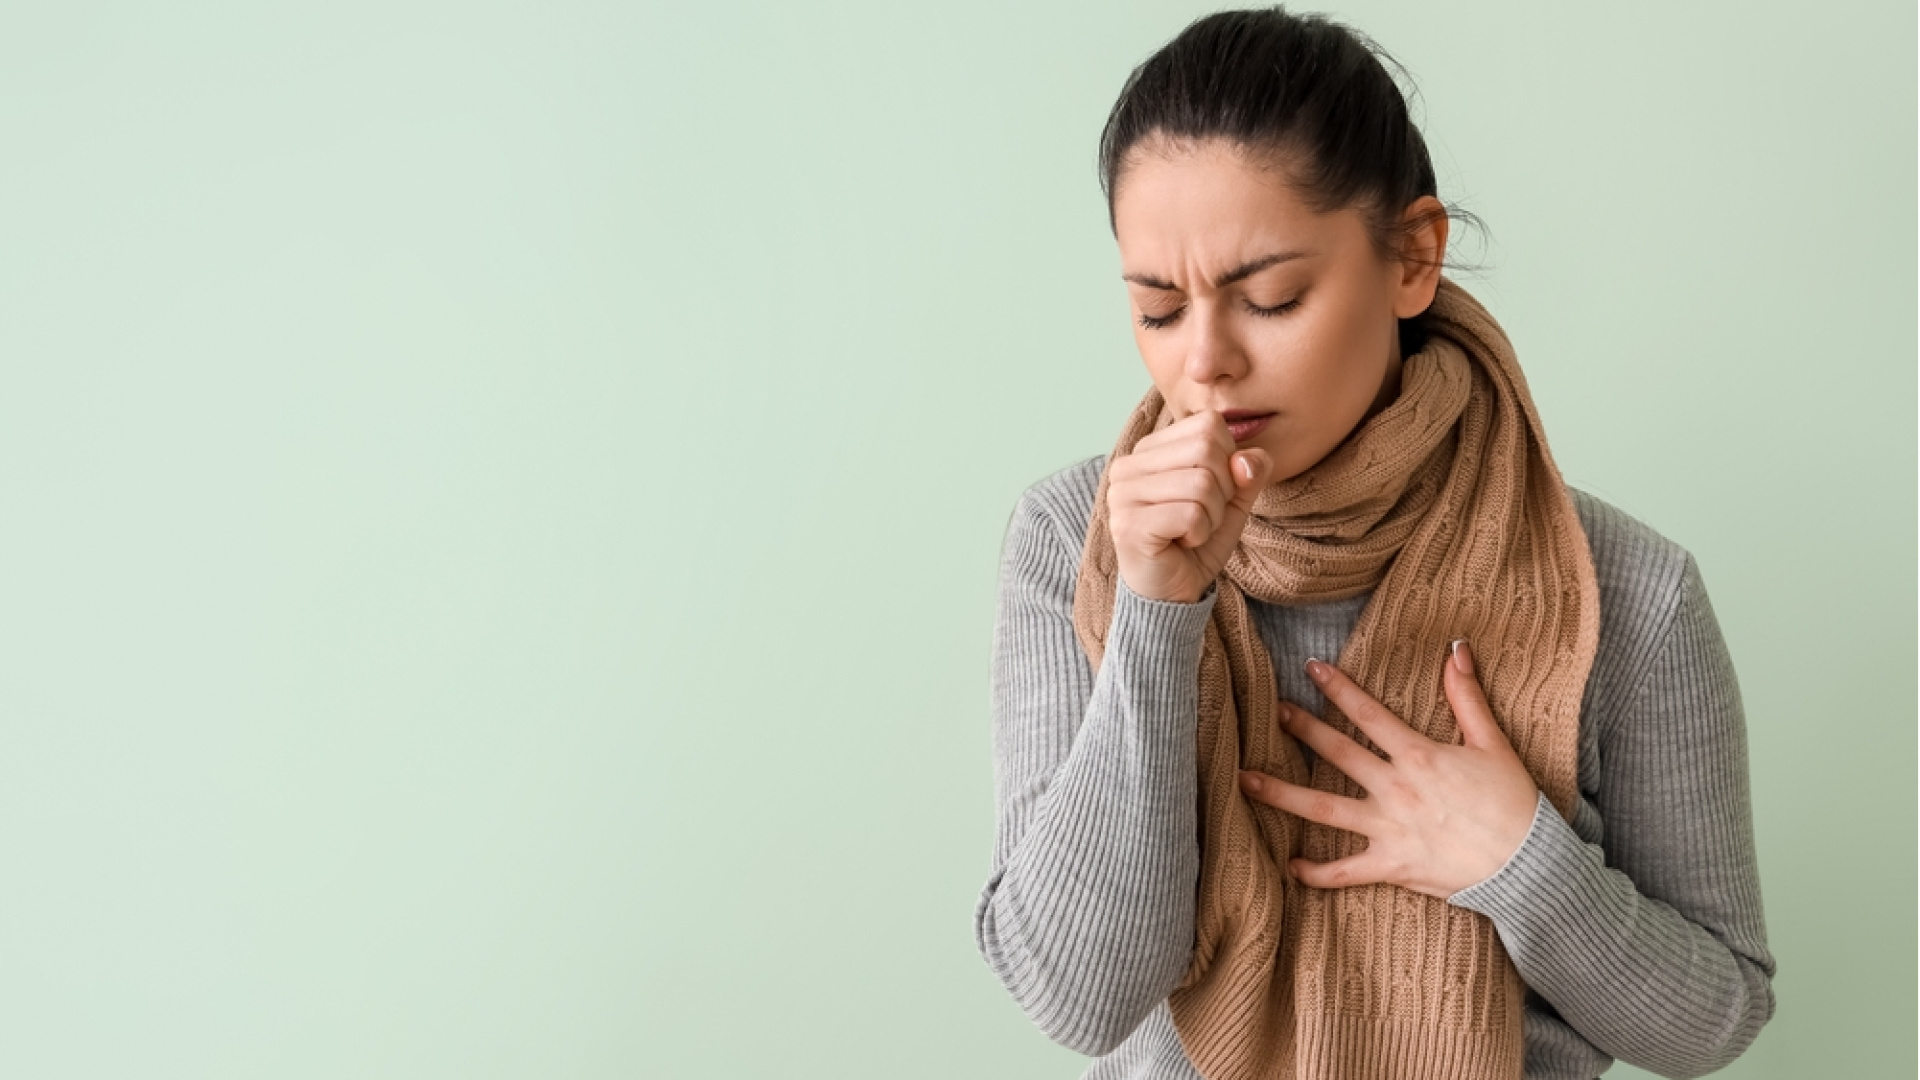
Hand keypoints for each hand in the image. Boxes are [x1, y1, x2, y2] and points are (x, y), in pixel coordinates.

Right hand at [1109, 410, 1273, 603]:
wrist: (1170, 594)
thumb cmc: (1195, 543)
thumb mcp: (1232, 502)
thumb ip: (1247, 473)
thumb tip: (1249, 459)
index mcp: (1150, 449)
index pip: (1209, 424)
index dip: (1227, 461)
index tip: (1209, 495)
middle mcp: (1129, 464)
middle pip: (1206, 448)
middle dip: (1222, 490)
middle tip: (1202, 517)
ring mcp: (1123, 493)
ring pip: (1201, 483)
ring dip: (1211, 517)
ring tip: (1190, 533)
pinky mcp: (1128, 524)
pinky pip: (1191, 514)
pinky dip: (1199, 534)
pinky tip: (1181, 544)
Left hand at [1236, 640, 1541, 898]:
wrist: (1528, 866)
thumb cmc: (1515, 804)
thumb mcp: (1493, 743)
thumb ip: (1467, 696)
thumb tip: (1456, 647)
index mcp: (1419, 756)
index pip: (1368, 714)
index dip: (1338, 688)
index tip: (1310, 668)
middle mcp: (1396, 790)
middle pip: (1337, 753)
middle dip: (1302, 729)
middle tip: (1273, 710)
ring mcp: (1388, 829)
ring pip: (1323, 809)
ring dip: (1281, 794)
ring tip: (1244, 780)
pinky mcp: (1390, 866)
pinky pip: (1344, 873)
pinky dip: (1315, 873)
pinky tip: (1289, 866)